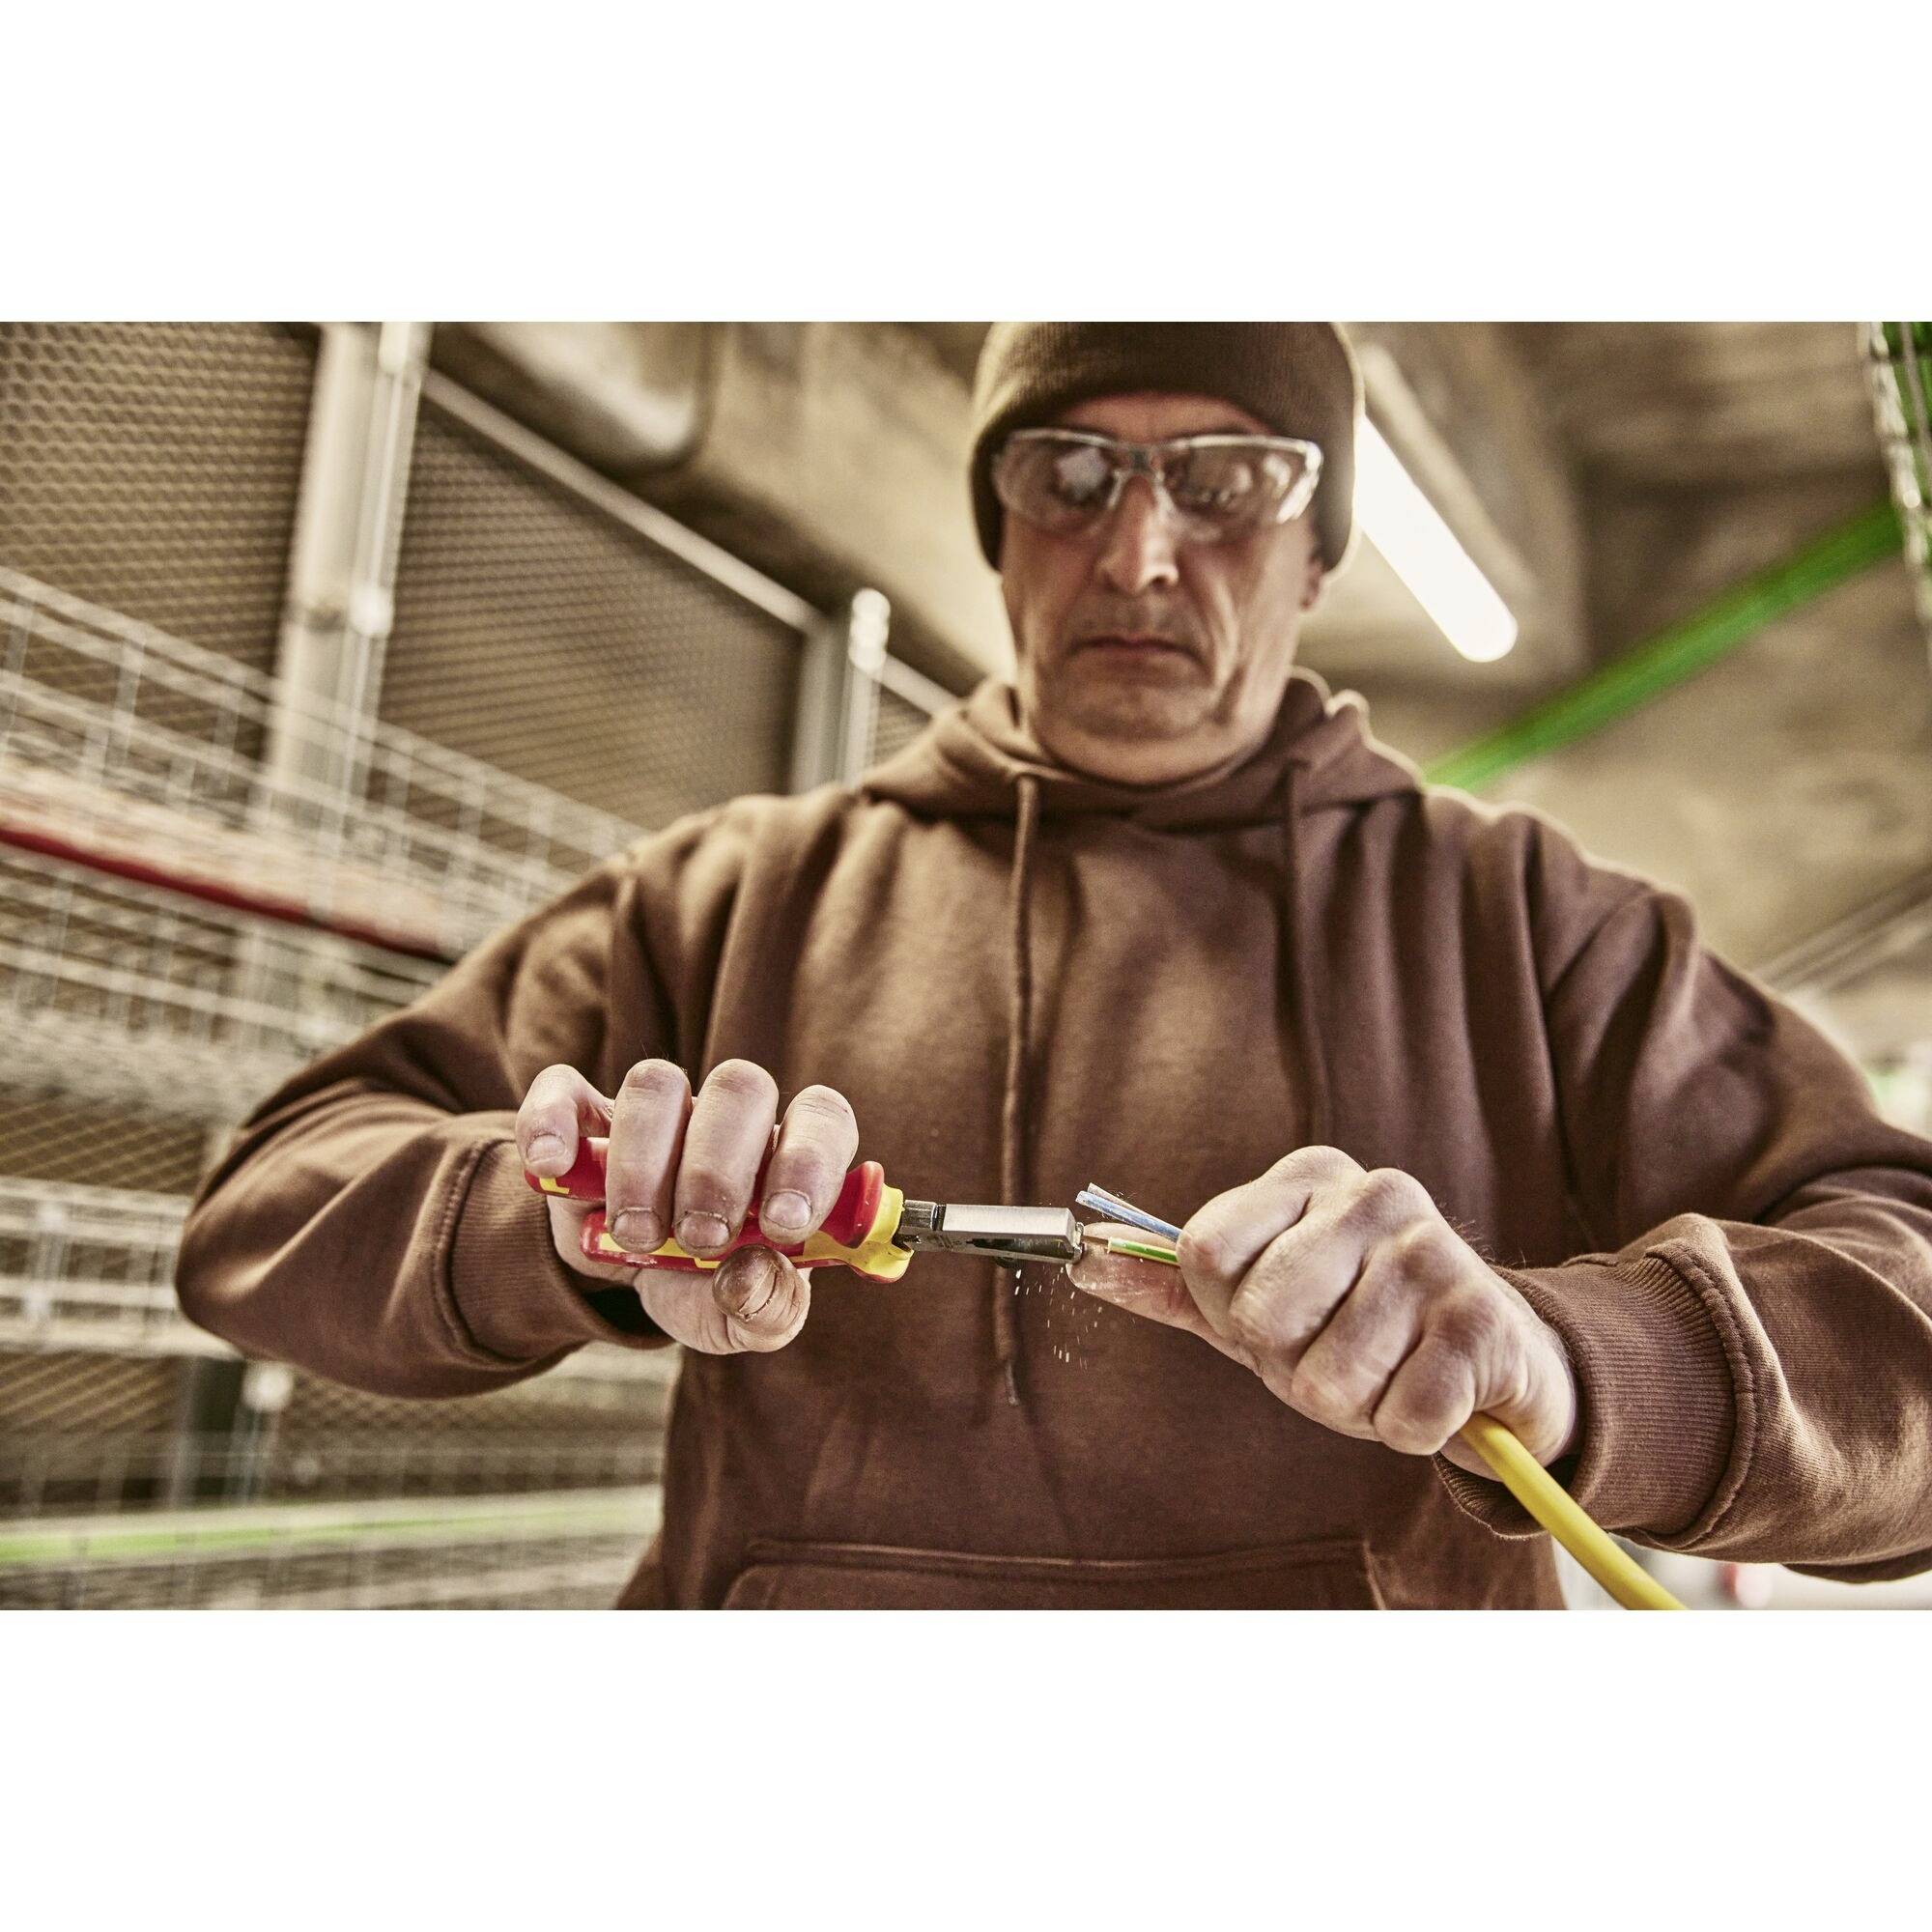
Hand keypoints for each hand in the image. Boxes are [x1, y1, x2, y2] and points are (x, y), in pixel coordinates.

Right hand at [515, 1058, 858, 1354]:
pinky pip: (563, 1087)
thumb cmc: (709, 1286)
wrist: (631, 1283)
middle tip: (700, 1239)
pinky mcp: (582, 1114)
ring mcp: (658, 1110)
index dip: (809, 1161)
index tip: (781, 1225)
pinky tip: (550, 1167)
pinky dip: (552, 1121)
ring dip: (643, 1163)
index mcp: (788, 1154)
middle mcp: (731, 1117)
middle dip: (717, 1171)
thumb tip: (753, 1276)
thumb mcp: (746, 1319)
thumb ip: (768, 1309)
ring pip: (657, 1084)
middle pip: (739, 1089)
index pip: (822, 1118)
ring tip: (637, 1234)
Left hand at [1067, 1147, 1578, 1475]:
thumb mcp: (1257, 1302)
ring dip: (1353, 1406)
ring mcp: (1435, 1252)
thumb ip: (1175, 1286)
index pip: (1205, 1252)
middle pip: (1260, 1318)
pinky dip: (1406, 1430)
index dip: (1226, 1311)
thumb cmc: (1354, 1326)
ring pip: (1328, 1380)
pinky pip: (1403, 1417)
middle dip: (1289, 1367)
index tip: (1267, 1318)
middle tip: (1334, 1354)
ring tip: (1387, 1374)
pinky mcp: (1484, 1322)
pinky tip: (1434, 1395)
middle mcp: (1376, 1192)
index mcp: (1309, 1175)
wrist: (1495, 1361)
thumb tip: (1083, 1263)